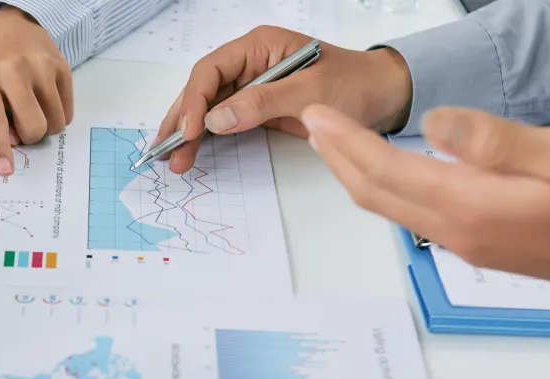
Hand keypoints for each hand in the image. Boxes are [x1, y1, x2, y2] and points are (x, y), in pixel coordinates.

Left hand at [0, 5, 71, 176]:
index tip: (5, 170)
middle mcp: (14, 71)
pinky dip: (57, 117)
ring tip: (33, 111)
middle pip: (33, 125)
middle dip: (29, 137)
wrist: (10, 27)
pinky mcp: (62, 67)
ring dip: (44, 128)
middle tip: (22, 127)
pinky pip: (67, 112)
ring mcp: (42, 67)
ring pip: (55, 123)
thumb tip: (13, 144)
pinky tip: (44, 102)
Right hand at [156, 27, 410, 173]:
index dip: (195, 100)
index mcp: (259, 46)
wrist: (383, 96)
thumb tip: (218, 119)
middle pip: (203, 89)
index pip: (212, 70)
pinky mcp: (258, 108)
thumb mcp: (310, 92)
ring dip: (190, 133)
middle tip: (166, 149)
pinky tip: (193, 154)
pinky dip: (208, 138)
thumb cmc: (354, 83)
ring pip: (209, 108)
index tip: (190, 130)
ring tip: (174, 160)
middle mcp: (250, 63)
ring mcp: (252, 86)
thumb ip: (262, 102)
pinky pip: (225, 121)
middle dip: (182, 120)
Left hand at [302, 105, 549, 328]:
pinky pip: (417, 215)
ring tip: (337, 146)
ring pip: (394, 209)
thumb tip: (435, 123)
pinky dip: (388, 189)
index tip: (317, 116)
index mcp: (472, 206)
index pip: (386, 170)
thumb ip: (496, 141)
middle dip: (339, 158)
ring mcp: (470, 242)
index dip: (346, 142)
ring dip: (359, 176)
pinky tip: (392, 173)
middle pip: (377, 194)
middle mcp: (460, 230)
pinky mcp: (485, 245)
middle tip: (312, 124)